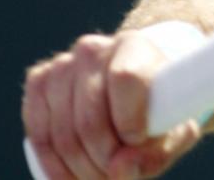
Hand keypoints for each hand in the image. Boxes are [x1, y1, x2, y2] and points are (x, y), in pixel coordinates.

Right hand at [22, 31, 202, 179]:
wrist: (134, 83)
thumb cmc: (159, 107)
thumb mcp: (174, 130)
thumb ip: (155, 152)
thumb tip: (120, 168)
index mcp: (135, 46)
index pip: (125, 78)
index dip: (129, 120)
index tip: (138, 142)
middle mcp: (94, 50)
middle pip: (89, 118)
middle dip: (103, 159)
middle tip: (118, 175)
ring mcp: (61, 65)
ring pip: (62, 132)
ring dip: (80, 167)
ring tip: (100, 176)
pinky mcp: (39, 83)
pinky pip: (38, 134)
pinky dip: (53, 164)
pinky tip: (71, 177)